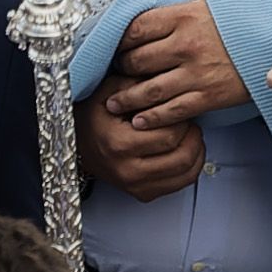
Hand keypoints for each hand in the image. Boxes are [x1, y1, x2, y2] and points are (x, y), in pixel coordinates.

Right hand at [76, 77, 205, 199]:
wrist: (75, 142)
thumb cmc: (93, 114)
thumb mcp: (110, 90)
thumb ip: (138, 83)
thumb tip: (168, 77)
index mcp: (119, 144)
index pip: (170, 135)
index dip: (180, 118)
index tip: (177, 107)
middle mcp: (127, 171)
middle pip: (182, 157)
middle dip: (192, 135)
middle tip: (187, 120)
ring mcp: (135, 186)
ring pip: (187, 174)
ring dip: (196, 151)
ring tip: (188, 135)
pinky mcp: (143, 194)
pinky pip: (181, 184)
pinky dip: (191, 168)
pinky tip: (185, 151)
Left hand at [106, 0, 249, 127]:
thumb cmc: (249, 16)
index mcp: (185, 16)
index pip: (137, 28)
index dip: (119, 39)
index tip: (113, 46)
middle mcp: (186, 45)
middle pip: (137, 60)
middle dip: (120, 69)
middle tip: (113, 74)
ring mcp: (197, 73)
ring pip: (149, 90)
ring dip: (127, 99)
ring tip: (114, 104)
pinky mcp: (209, 96)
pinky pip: (173, 110)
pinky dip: (152, 118)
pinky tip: (139, 121)